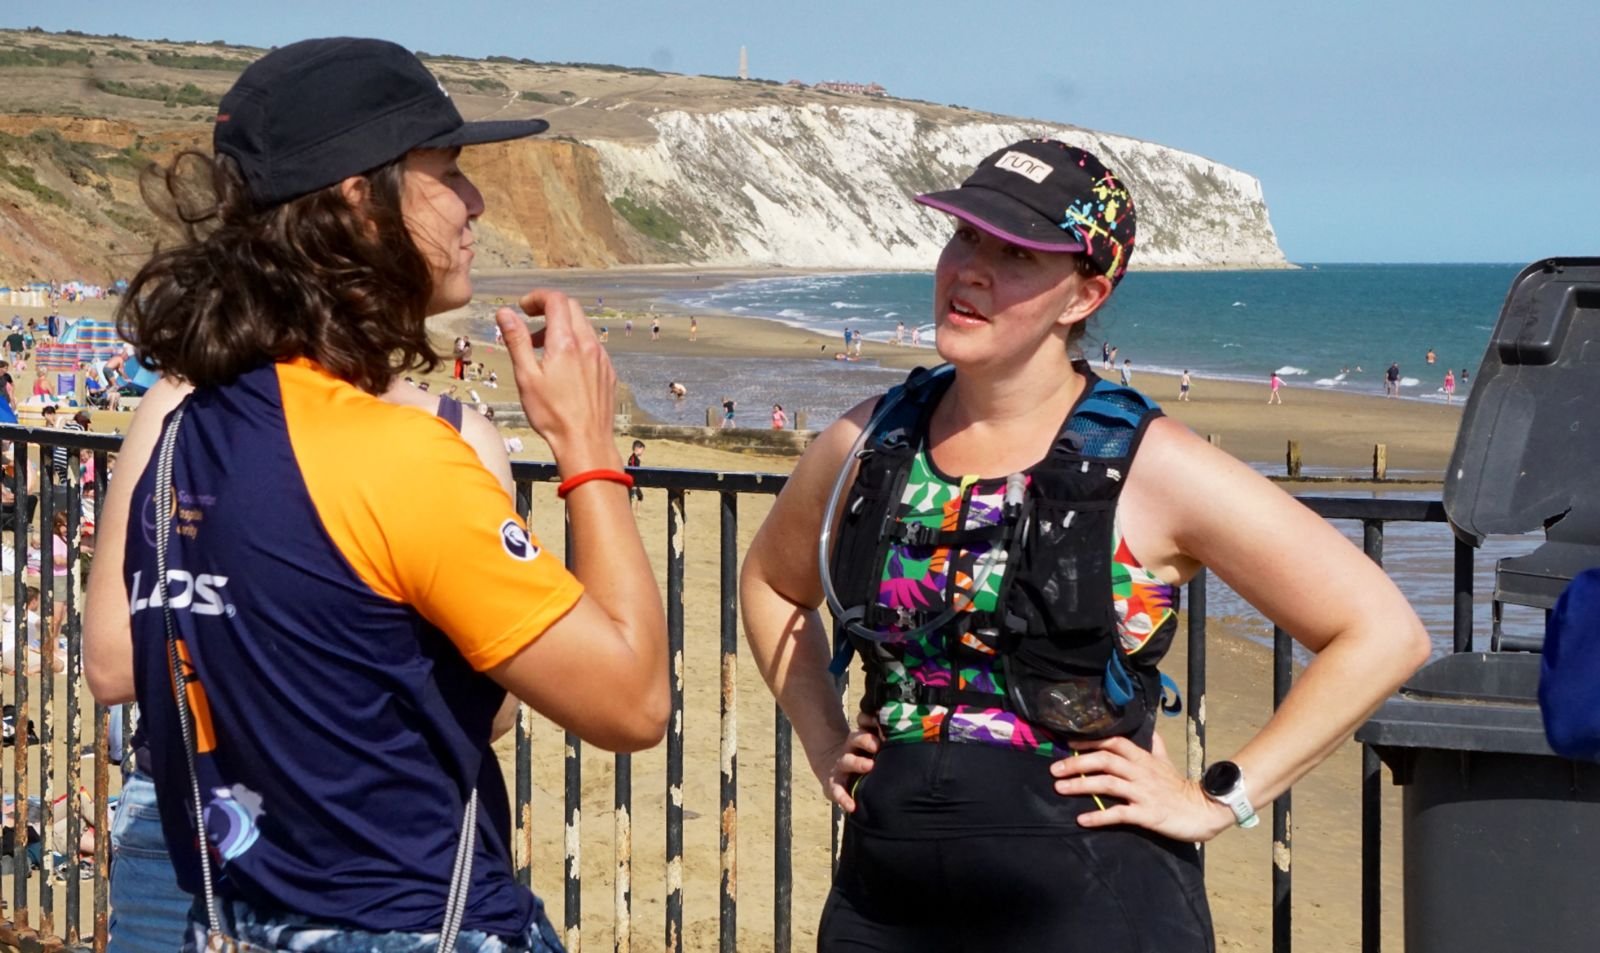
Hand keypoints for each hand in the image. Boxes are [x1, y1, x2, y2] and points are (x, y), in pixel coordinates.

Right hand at [496, 291, 620, 475]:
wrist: (585, 442)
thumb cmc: (552, 415)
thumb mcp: (526, 376)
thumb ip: (516, 340)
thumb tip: (505, 313)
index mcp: (566, 342)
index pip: (556, 300)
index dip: (537, 297)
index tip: (523, 307)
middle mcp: (589, 345)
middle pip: (572, 308)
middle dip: (549, 309)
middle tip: (529, 323)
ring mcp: (602, 358)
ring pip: (583, 327)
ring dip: (561, 328)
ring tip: (541, 350)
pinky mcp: (608, 372)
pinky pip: (592, 346)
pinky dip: (576, 344)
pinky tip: (563, 366)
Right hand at [810, 713, 880, 812]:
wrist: (833, 768)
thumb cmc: (863, 759)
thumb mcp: (871, 746)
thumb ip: (882, 739)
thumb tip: (903, 730)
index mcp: (861, 738)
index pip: (863, 724)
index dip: (869, 721)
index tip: (879, 721)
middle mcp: (850, 749)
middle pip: (855, 739)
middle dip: (866, 741)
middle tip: (877, 745)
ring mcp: (841, 766)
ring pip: (847, 761)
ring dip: (857, 763)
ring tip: (869, 766)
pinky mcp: (833, 784)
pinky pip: (836, 790)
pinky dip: (843, 798)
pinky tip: (851, 806)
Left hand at [1049, 731, 1235, 842]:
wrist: (1204, 811)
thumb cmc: (1180, 788)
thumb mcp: (1167, 763)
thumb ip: (1155, 747)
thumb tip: (1151, 731)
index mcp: (1144, 758)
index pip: (1114, 742)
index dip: (1090, 741)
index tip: (1069, 743)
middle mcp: (1141, 772)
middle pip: (1104, 760)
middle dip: (1077, 763)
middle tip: (1054, 769)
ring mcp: (1143, 793)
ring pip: (1107, 783)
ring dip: (1080, 785)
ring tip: (1059, 788)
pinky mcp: (1147, 814)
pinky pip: (1118, 814)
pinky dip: (1098, 816)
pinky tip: (1081, 819)